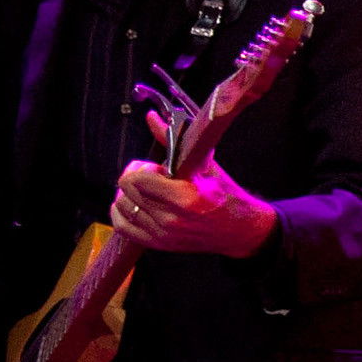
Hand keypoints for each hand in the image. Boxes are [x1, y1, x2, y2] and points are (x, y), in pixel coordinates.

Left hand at [111, 126, 278, 256]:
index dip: (142, 168)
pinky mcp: (159, 244)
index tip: (157, 168)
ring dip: (129, 195)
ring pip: (121, 207)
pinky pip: (123, 226)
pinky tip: (137, 205)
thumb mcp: (205, 165)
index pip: (136, 179)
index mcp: (186, 197)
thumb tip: (152, 117)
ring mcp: (164, 234)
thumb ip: (174, 141)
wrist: (240, 230)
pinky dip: (123, 213)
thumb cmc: (225, 196)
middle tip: (152, 177)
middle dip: (135, 178)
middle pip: (126, 191)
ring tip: (147, 191)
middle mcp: (172, 219)